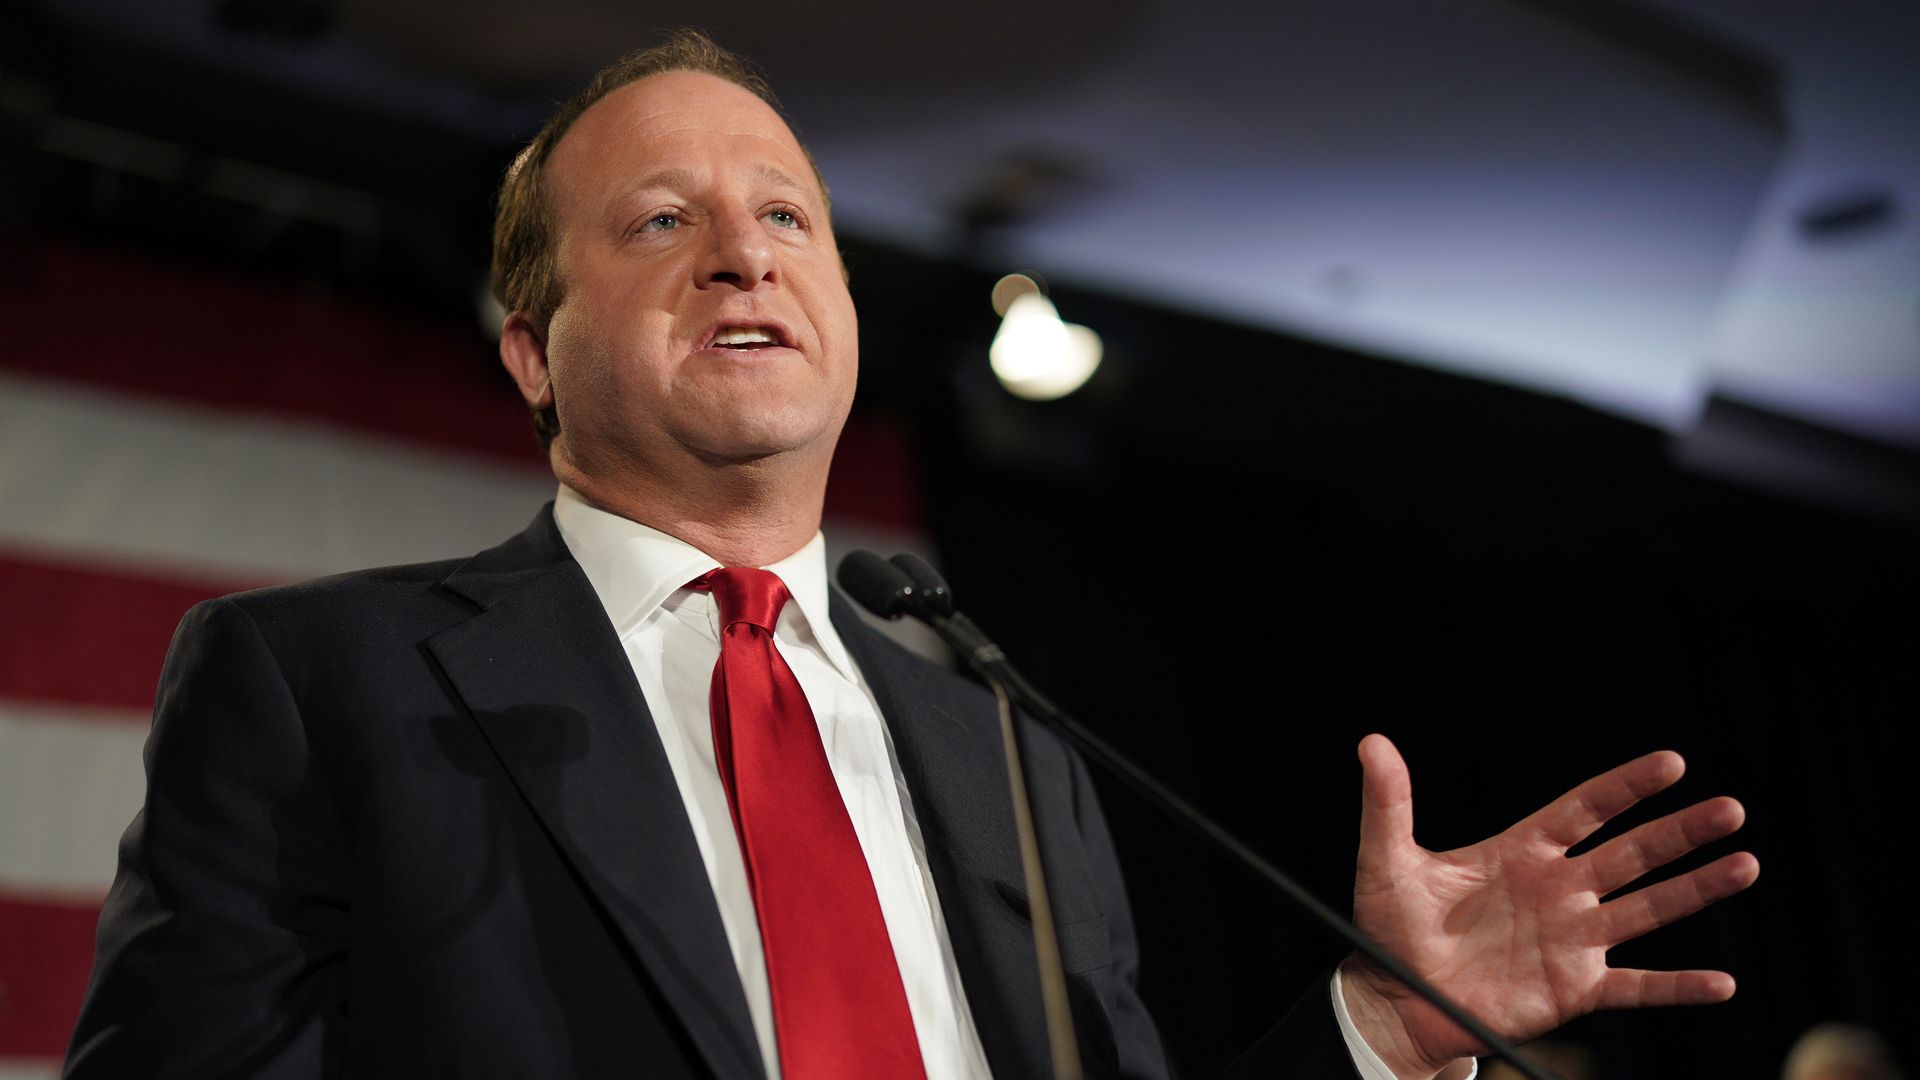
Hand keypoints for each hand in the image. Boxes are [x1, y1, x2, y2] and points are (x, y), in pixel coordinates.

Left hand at [1338, 734, 1758, 1078]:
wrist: (1395, 996)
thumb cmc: (1390, 926)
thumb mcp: (1387, 859)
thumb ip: (1388, 802)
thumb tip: (1372, 744)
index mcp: (1523, 852)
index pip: (1586, 809)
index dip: (1626, 787)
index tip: (1671, 764)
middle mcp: (1559, 890)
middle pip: (1633, 853)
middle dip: (1681, 831)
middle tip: (1732, 808)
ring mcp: (1573, 939)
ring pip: (1648, 909)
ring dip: (1697, 890)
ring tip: (1747, 865)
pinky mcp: (1575, 989)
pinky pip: (1637, 987)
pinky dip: (1678, 987)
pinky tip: (1722, 983)